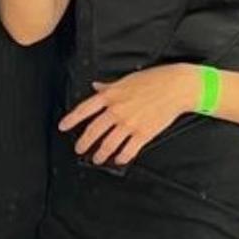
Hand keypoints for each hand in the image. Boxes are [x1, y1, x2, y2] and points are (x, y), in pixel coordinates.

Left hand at [58, 63, 197, 166]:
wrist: (176, 87)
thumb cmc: (153, 79)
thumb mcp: (126, 79)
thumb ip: (108, 87)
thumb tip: (95, 87)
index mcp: (111, 95)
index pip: (85, 109)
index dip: (71, 119)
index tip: (62, 127)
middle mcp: (117, 110)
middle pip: (94, 131)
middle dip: (84, 142)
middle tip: (79, 149)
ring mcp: (130, 124)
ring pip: (109, 144)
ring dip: (101, 154)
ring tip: (97, 159)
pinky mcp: (143, 134)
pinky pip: (128, 150)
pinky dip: (121, 157)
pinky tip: (119, 159)